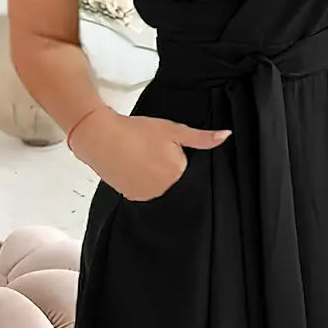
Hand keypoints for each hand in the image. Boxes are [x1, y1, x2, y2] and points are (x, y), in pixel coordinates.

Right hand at [68, 105, 230, 201]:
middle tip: (153, 152)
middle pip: (176, 180)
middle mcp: (164, 189)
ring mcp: (148, 196)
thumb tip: (226, 136)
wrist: (100, 137)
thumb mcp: (173, 130)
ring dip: (156, 177)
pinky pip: (146, 192)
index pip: (189, 170)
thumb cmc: (136, 131)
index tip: (168, 149)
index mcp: (177, 173)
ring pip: (161, 188)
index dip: (179, 158)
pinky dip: (144, 183)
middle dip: (169, 168)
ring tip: (142, 158)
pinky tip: (135, 168)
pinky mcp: (133, 198)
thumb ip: (200, 137)